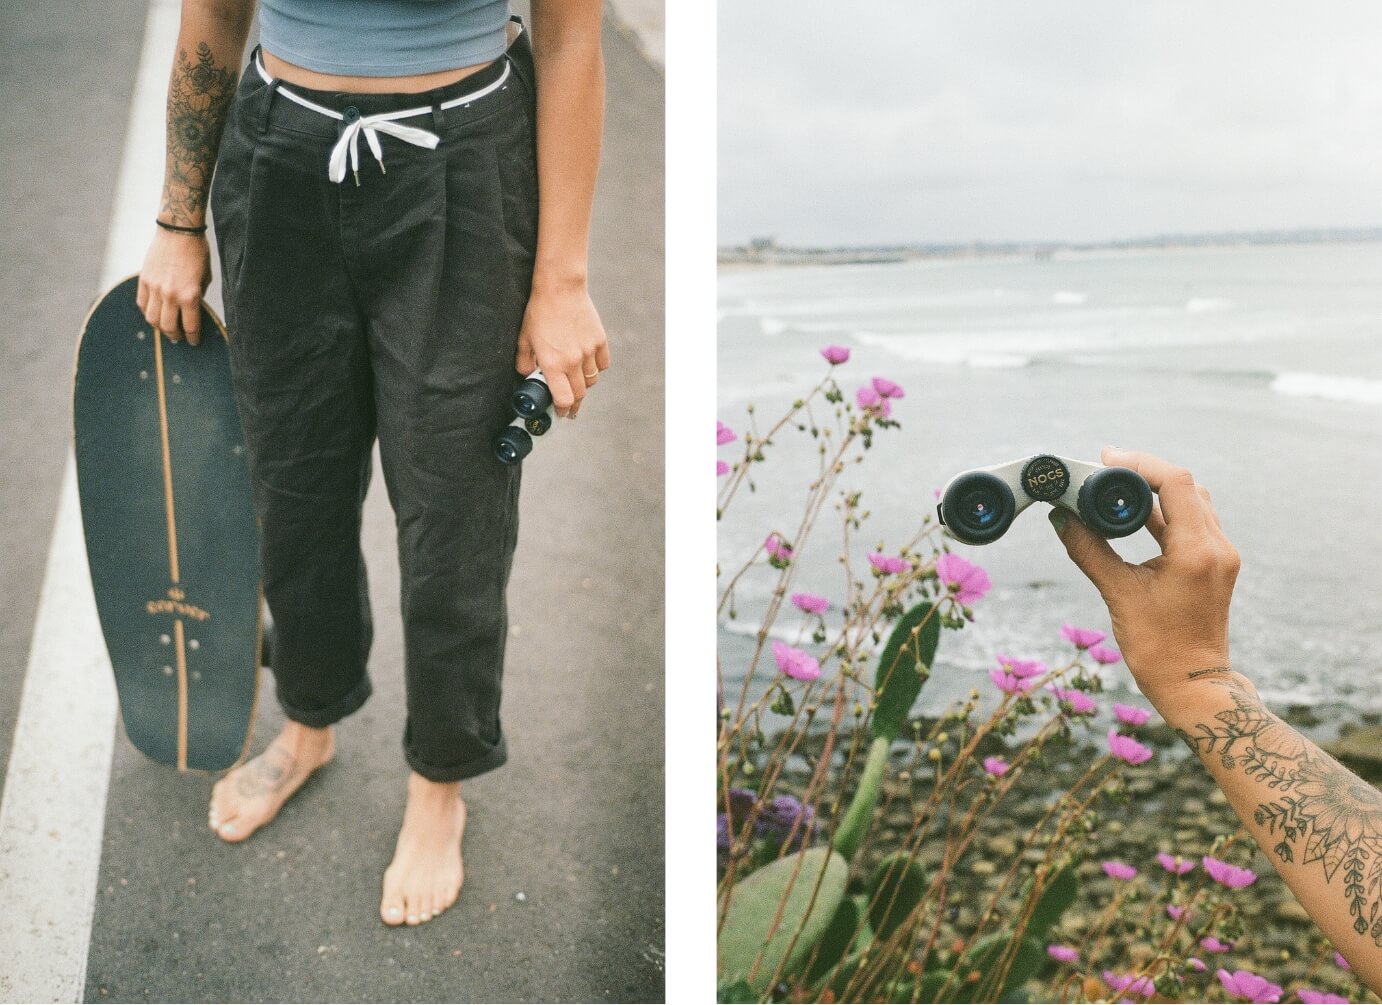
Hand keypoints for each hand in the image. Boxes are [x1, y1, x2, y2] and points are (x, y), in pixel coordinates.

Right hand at [136, 228, 211, 345]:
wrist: (178, 230)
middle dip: (175, 336)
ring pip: (152, 318)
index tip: (194, 342)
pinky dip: (148, 312)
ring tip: (166, 329)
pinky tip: (154, 314)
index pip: (190, 326)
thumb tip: (192, 312)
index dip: (193, 337)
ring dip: (160, 328)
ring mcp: (155, 287)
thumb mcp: (205, 278)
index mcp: (190, 295)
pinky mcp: (143, 279)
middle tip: (179, 339)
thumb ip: (197, 296)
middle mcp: (170, 294)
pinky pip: (142, 303)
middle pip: (168, 327)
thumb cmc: (198, 253)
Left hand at [514, 280, 609, 417]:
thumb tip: (526, 374)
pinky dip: (596, 368)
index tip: (561, 412)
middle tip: (569, 406)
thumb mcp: (524, 338)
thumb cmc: (539, 312)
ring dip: (584, 385)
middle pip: (580, 393)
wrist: (560, 289)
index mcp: (553, 364)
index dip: (563, 409)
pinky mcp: (599, 340)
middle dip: (574, 403)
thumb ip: (524, 362)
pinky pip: (602, 364)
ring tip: (576, 382)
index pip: (564, 399)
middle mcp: (573, 361)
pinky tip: (588, 364)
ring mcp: (589, 351)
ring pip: (592, 380)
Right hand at [1048, 446, 1240, 705]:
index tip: (1106, 459)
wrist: (1193, 685)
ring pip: (1192, 502)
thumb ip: (1089, 551)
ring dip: (1156, 490)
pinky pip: (1192, 523)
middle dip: (1146, 472)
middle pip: (1186, 486)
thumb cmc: (1159, 648)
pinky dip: (1164, 513)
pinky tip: (1135, 515)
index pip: (1176, 483)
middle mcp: (1217, 547)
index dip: (1140, 463)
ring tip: (1117, 486)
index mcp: (1197, 551)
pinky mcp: (1215, 565)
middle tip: (1106, 469)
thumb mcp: (1118, 594)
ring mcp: (1220, 556)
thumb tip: (1061, 519)